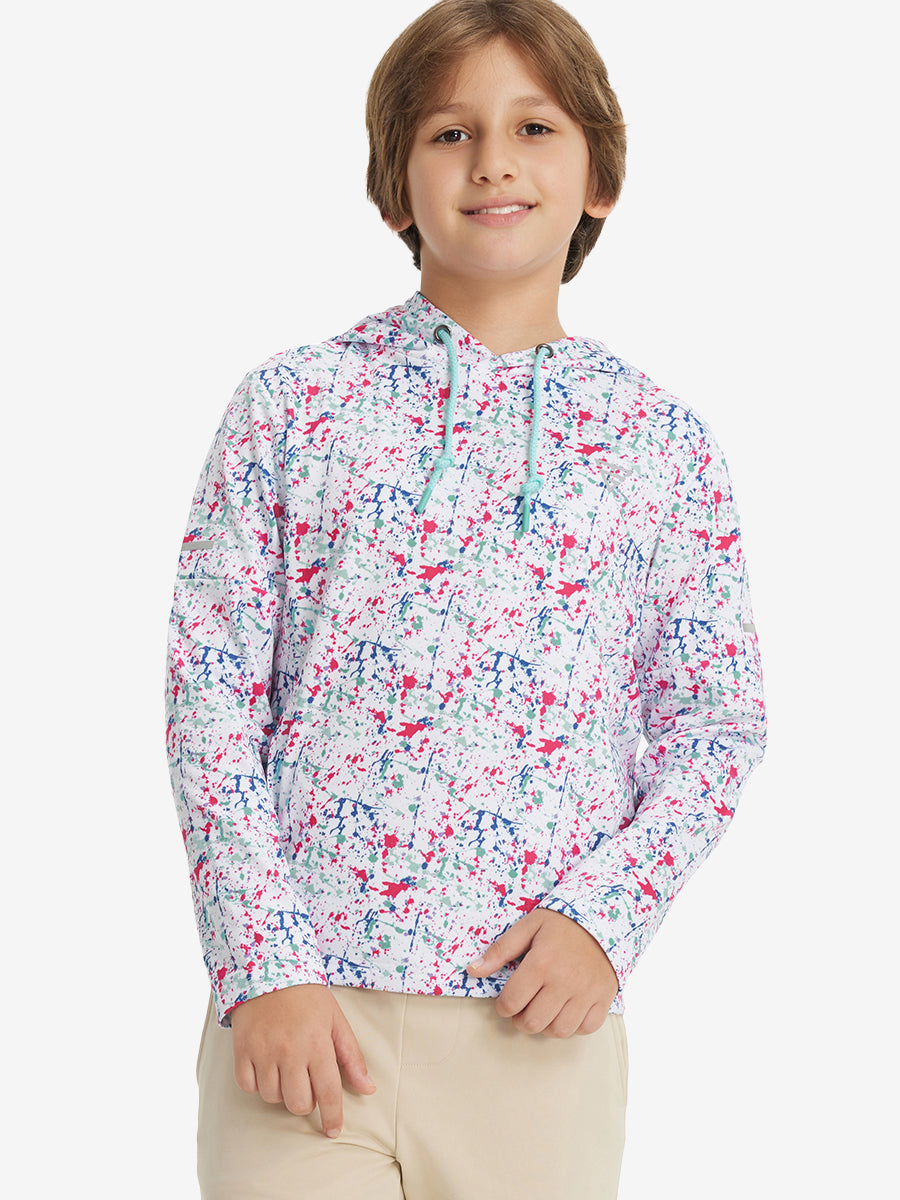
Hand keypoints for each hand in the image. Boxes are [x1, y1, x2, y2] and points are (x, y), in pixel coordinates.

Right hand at [230, 983, 376, 1137]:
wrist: (269, 968)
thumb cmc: (307, 996)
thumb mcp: (335, 1020)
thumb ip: (351, 1057)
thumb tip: (368, 1089)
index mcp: (317, 1043)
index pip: (328, 1092)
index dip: (332, 1116)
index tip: (333, 1130)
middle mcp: (289, 1051)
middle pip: (298, 1103)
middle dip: (306, 1101)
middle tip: (307, 1082)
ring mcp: (263, 1051)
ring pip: (272, 1097)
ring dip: (281, 1091)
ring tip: (286, 1068)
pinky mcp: (242, 1050)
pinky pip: (248, 1086)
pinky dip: (257, 1083)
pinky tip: (265, 1066)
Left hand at [464, 908, 618, 1037]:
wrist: (604, 917)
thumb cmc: (562, 921)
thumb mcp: (528, 926)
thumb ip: (500, 950)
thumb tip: (472, 971)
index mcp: (541, 963)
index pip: (511, 1002)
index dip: (502, 1007)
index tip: (504, 1002)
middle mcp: (563, 982)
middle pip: (532, 1022)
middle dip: (520, 1020)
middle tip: (522, 1008)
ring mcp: (585, 993)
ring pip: (558, 1030)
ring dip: (545, 1026)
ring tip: (542, 1010)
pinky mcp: (603, 999)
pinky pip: (585, 1028)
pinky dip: (574, 1026)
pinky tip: (566, 1011)